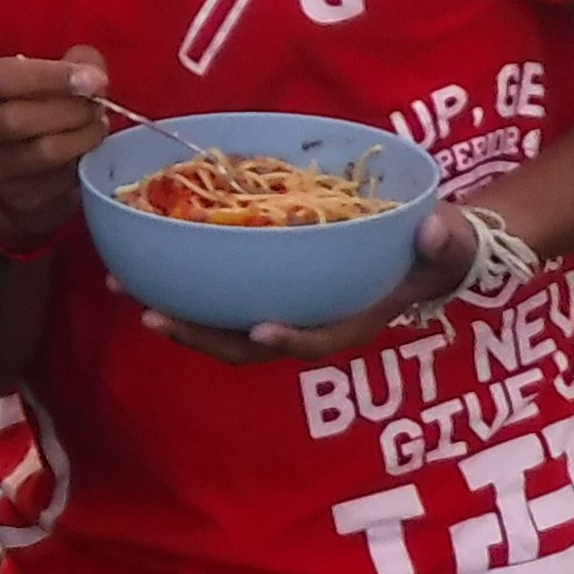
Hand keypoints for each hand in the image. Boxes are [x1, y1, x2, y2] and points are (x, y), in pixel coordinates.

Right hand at [0, 46, 110, 251]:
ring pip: (40, 152)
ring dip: (81, 137)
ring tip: (97, 126)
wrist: (17, 169)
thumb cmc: (32, 109)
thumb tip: (92, 70)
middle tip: (98, 106)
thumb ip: (72, 63)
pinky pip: (54, 182)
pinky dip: (79, 165)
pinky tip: (86, 152)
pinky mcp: (9, 199)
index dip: (50, 77)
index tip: (93, 79)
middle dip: (70, 110)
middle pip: (16, 119)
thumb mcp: (46, 77)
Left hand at [137, 204, 470, 362]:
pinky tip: (143, 263)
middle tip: (153, 316)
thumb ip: (444, 242)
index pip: (316, 338)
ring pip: (222, 324)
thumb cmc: (437, 249)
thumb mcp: (448, 244)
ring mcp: (282, 308)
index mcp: (351, 319)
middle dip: (200, 334)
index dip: (289, 338)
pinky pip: (219, 296)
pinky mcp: (265, 289)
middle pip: (247, 343)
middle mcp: (308, 322)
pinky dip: (183, 285)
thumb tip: (435, 230)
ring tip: (125, 288)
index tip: (260, 328)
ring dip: (174, 313)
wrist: (423, 250)